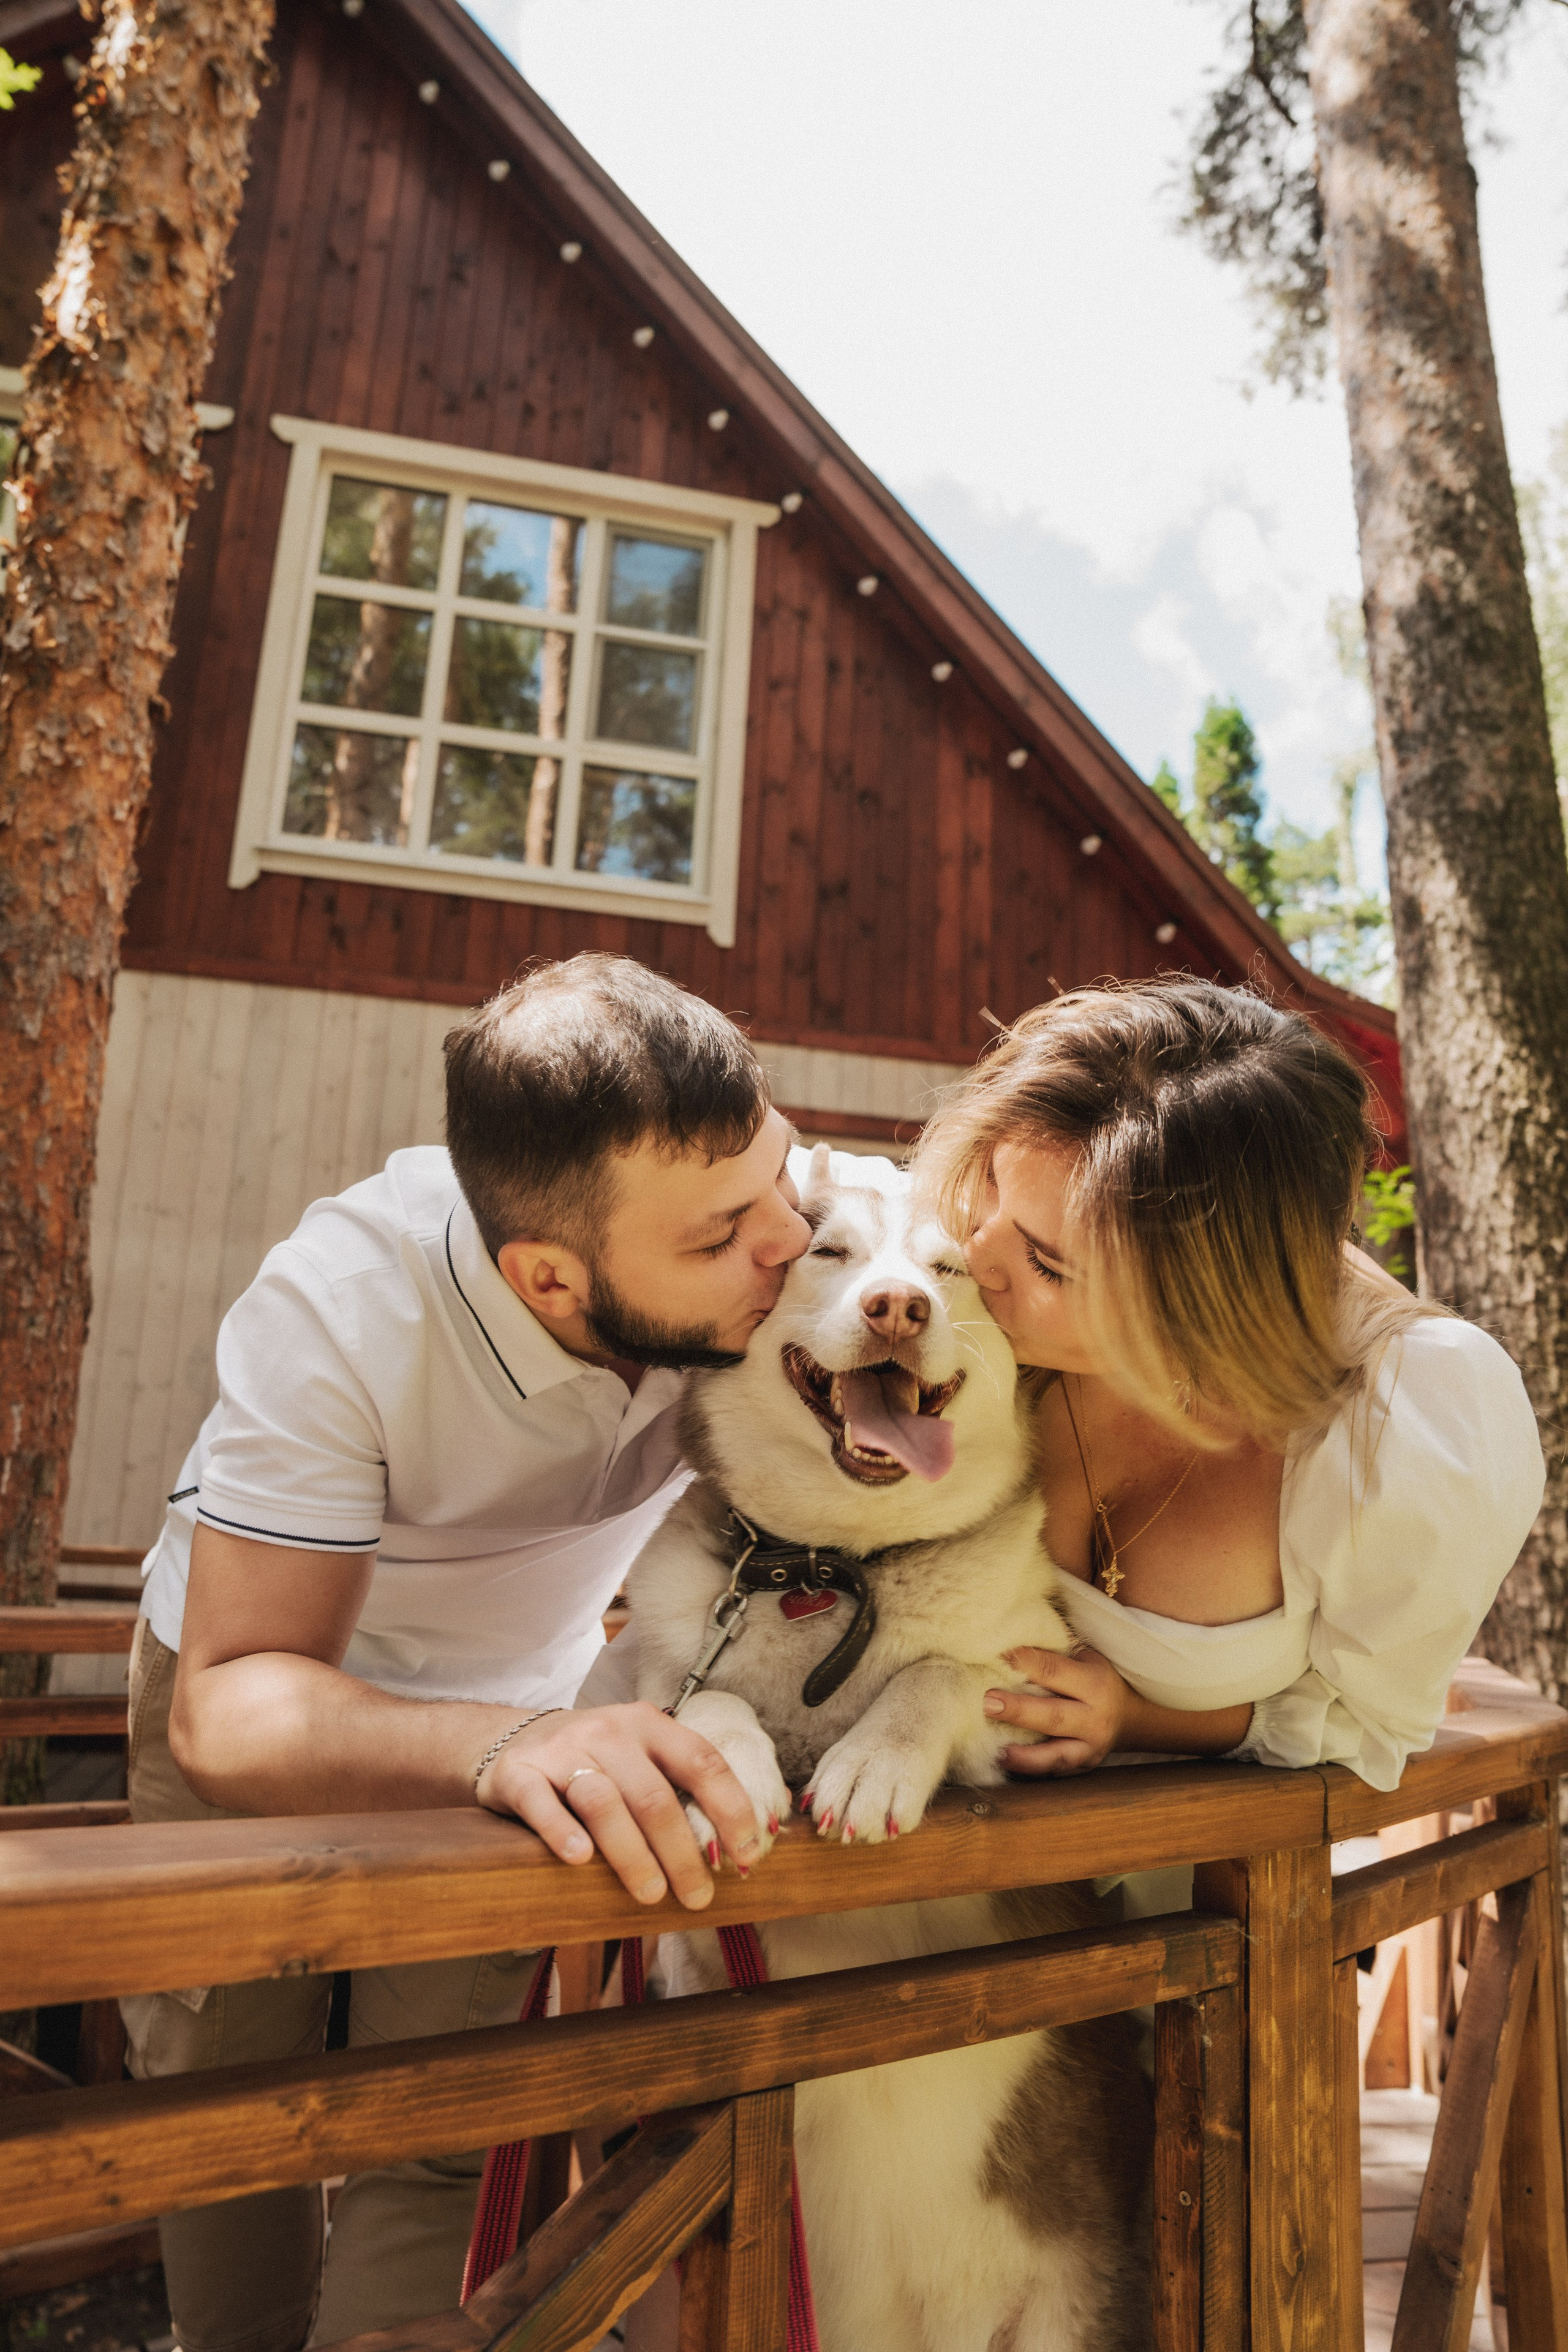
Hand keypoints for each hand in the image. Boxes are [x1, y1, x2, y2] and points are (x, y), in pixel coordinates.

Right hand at [477, 1701, 764, 1909]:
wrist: (515, 1741)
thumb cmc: (596, 1761)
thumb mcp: (643, 1756)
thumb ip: (686, 1785)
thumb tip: (761, 1831)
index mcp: (650, 1725)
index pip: (703, 1762)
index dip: (731, 1809)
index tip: (749, 1854)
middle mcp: (610, 1732)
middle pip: (655, 1796)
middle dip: (682, 1852)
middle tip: (697, 1897)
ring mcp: (563, 1751)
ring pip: (604, 1802)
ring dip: (632, 1854)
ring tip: (650, 1893)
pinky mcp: (520, 1774)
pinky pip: (542, 1803)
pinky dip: (561, 1832)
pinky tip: (579, 1860)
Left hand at [983, 1645, 1134, 1774]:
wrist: (1129, 1718)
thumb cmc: (1096, 1678)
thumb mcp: (1085, 1656)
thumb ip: (1055, 1646)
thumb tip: (1011, 1628)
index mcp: (1094, 1682)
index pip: (1052, 1670)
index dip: (1022, 1663)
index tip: (993, 1658)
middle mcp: (1094, 1717)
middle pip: (1052, 1715)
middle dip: (1018, 1710)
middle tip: (986, 1702)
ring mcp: (1089, 1747)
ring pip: (1055, 1754)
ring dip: (1023, 1753)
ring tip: (995, 1748)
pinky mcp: (1082, 1767)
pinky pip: (1053, 1770)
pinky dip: (1029, 1768)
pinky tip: (1004, 1760)